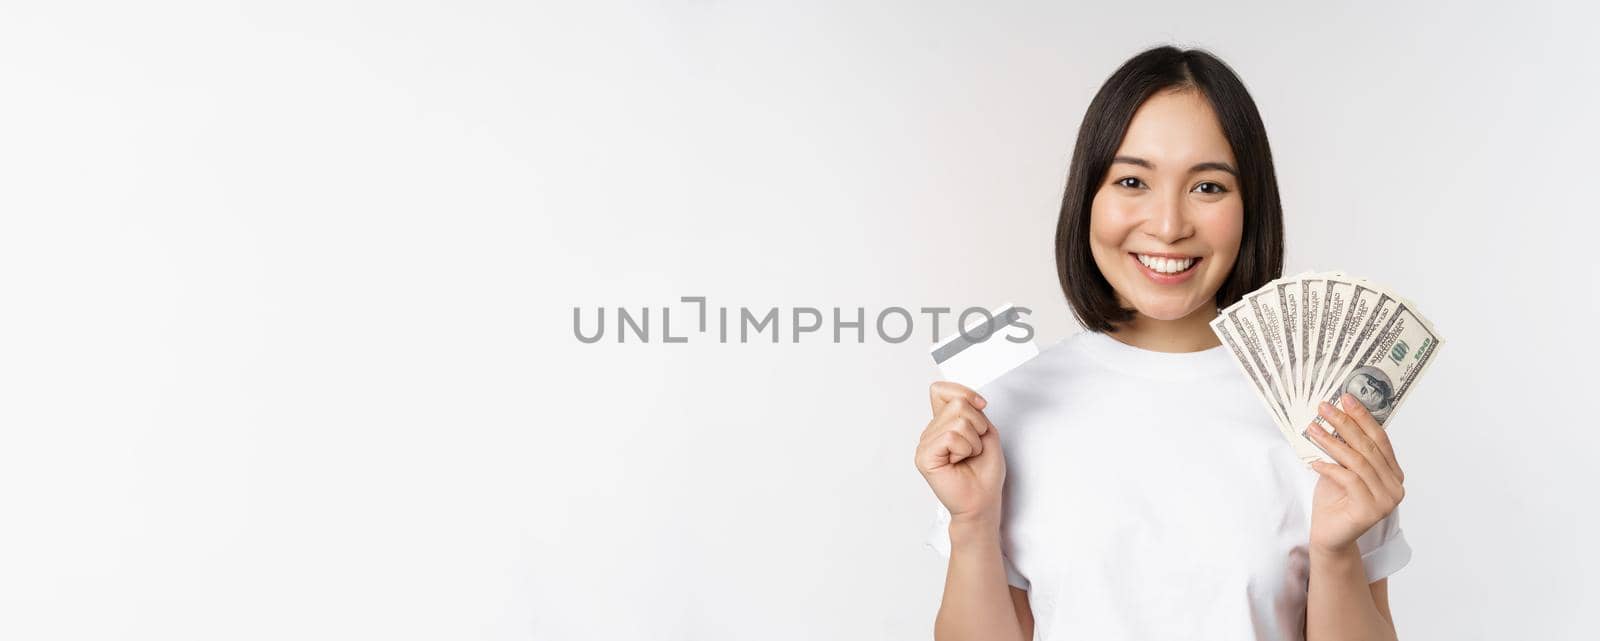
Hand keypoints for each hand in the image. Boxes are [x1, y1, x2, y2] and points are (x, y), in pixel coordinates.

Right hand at [914, 381, 1005, 525]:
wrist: (982, 502)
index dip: (963, 392)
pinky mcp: (924, 457)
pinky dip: (964, 449)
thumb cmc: (985, 473)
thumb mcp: (986, 432)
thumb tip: (963, 399)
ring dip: (973, 441)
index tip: (981, 406)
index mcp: (942, 424)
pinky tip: (958, 462)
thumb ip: (973, 410)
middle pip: (957, 403)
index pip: (940, 389)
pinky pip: (950, 436)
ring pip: (957, 421)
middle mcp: (930, 432)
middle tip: (974, 447)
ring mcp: (925, 444)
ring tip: (967, 457)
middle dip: (978, 425)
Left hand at [1305, 392, 1406, 554]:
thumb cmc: (1334, 501)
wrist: (1329, 536)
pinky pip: (1349, 480)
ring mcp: (1386, 500)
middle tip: (1325, 408)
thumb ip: (1346, 448)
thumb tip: (1336, 414)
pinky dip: (1330, 468)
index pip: (1380, 438)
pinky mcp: (1371, 511)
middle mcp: (1395, 486)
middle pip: (1368, 447)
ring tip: (1312, 429)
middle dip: (1345, 424)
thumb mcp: (1341, 468)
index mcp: (1392, 473)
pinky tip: (1314, 462)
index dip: (1363, 417)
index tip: (1346, 398)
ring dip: (1332, 443)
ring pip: (1358, 462)